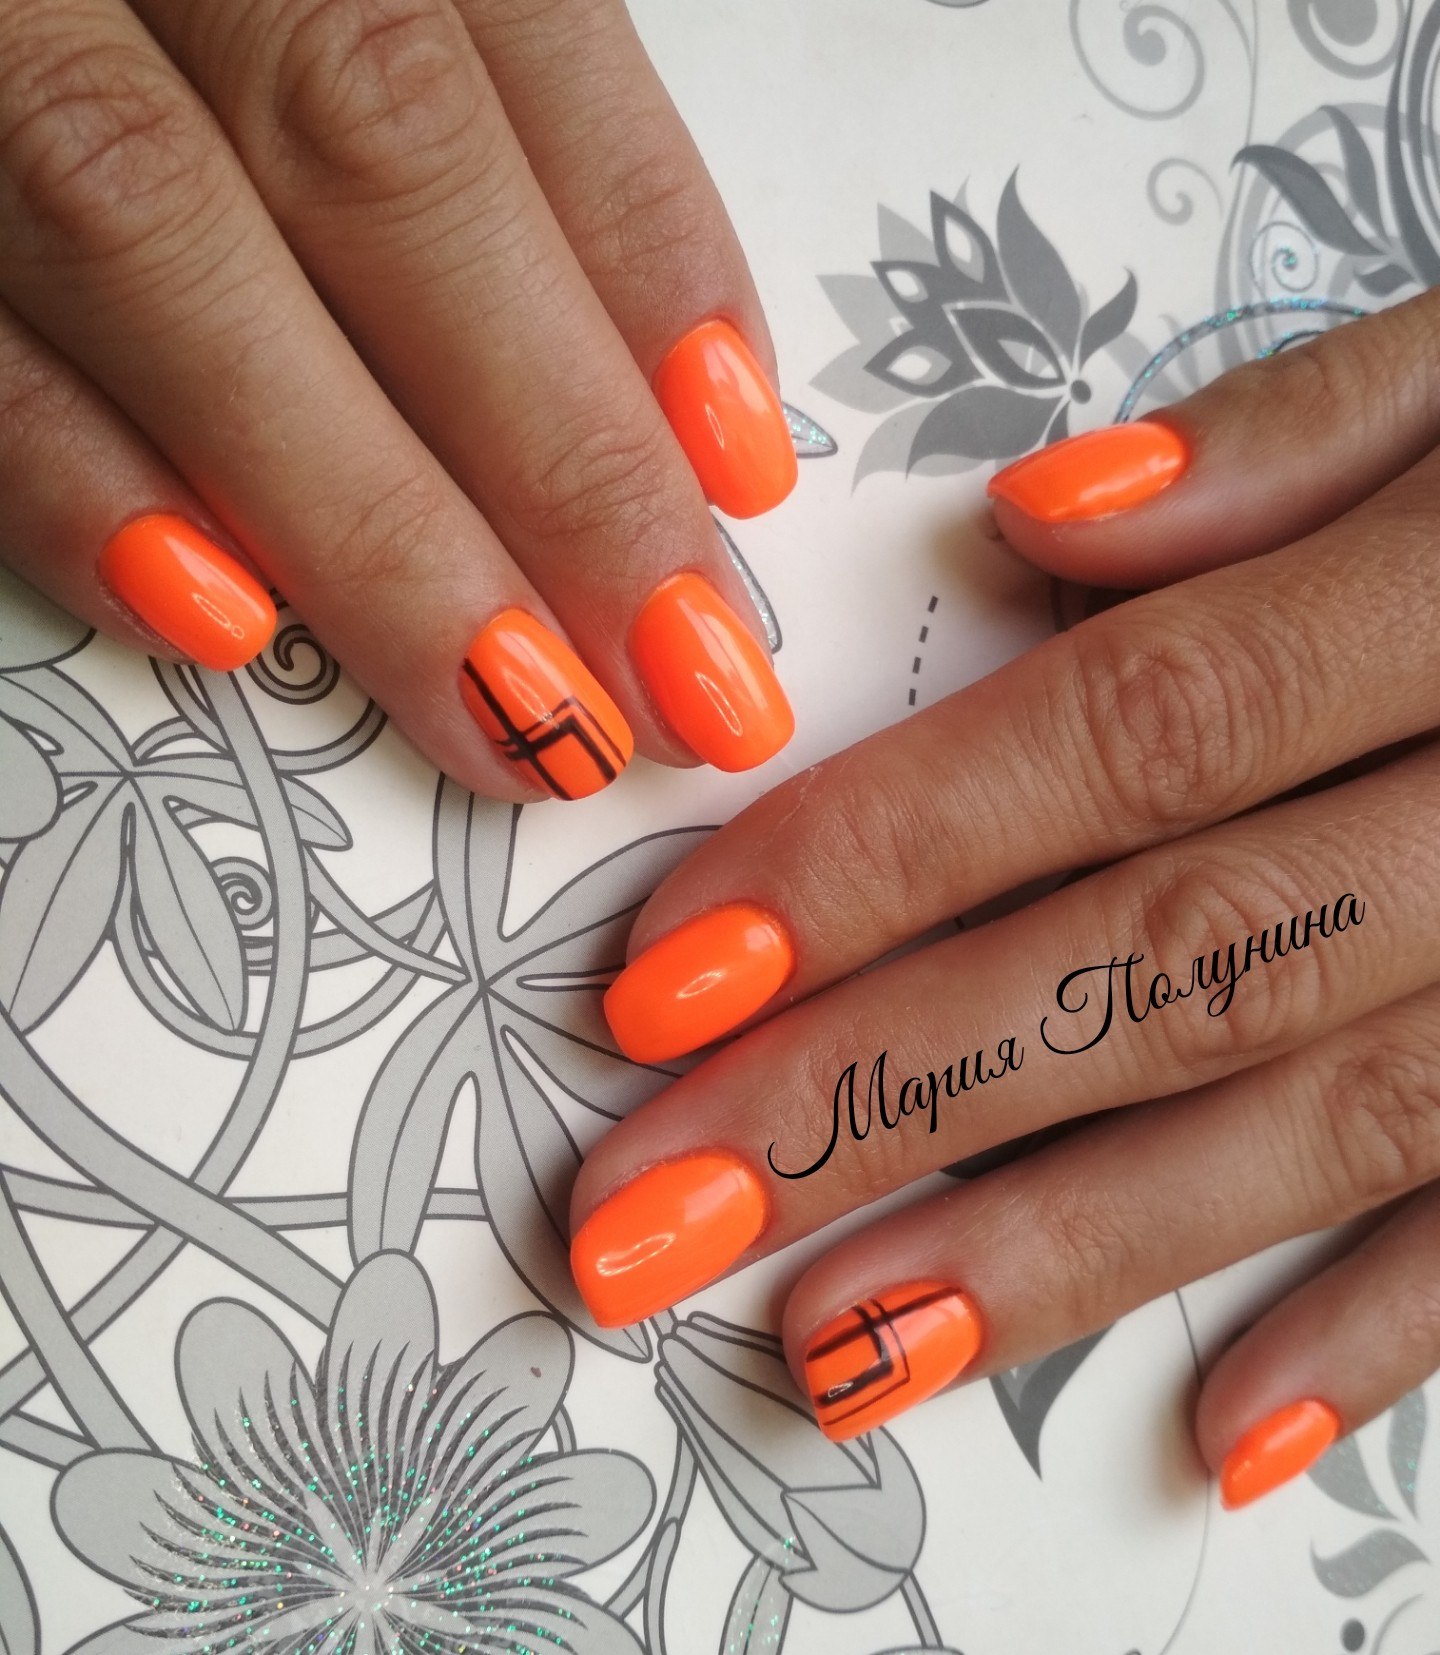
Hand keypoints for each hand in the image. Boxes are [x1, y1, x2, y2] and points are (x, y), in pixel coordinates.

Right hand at [0, 0, 795, 800]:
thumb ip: (461, 105)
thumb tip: (662, 379)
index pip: (509, 44)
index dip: (646, 265)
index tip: (742, 475)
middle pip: (376, 158)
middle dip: (551, 445)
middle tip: (687, 673)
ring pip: (164, 241)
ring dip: (363, 514)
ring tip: (520, 712)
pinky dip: (70, 472)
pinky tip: (224, 625)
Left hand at [567, 287, 1439, 1509]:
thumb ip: (1298, 438)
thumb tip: (1044, 518)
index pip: (1125, 742)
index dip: (888, 861)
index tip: (670, 980)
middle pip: (1164, 961)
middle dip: (887, 1097)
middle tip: (660, 1215)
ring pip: (1314, 1116)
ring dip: (1067, 1251)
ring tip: (840, 1343)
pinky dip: (1387, 1332)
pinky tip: (1214, 1429)